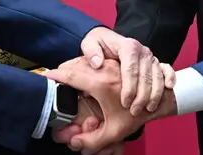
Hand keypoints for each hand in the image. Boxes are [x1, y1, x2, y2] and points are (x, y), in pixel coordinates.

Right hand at [46, 58, 176, 152]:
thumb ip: (92, 140)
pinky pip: (94, 59)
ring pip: (84, 60)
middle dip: (61, 70)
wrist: (159, 100)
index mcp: (100, 82)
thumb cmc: (137, 114)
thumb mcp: (114, 131)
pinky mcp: (115, 63)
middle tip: (50, 78)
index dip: (54, 75)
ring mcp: (110, 64)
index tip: (43, 77)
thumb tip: (74, 143)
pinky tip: (79, 72)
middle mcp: (104, 69)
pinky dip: (84, 64)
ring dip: (72, 66)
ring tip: (62, 75)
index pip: (70, 74)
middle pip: (74, 64)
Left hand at [80, 27, 165, 113]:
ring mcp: (150, 57)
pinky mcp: (155, 63)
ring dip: (154, 94)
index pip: (131, 69)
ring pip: (157, 77)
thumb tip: (98, 63)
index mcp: (128, 46)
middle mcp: (142, 51)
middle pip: (146, 76)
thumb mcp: (89, 44)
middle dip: (141, 96)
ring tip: (149, 109)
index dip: (129, 87)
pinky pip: (166, 69)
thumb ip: (91, 52)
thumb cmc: (98, 44)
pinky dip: (170, 78)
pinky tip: (169, 88)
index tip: (125, 102)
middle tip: (134, 111)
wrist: (107, 39)